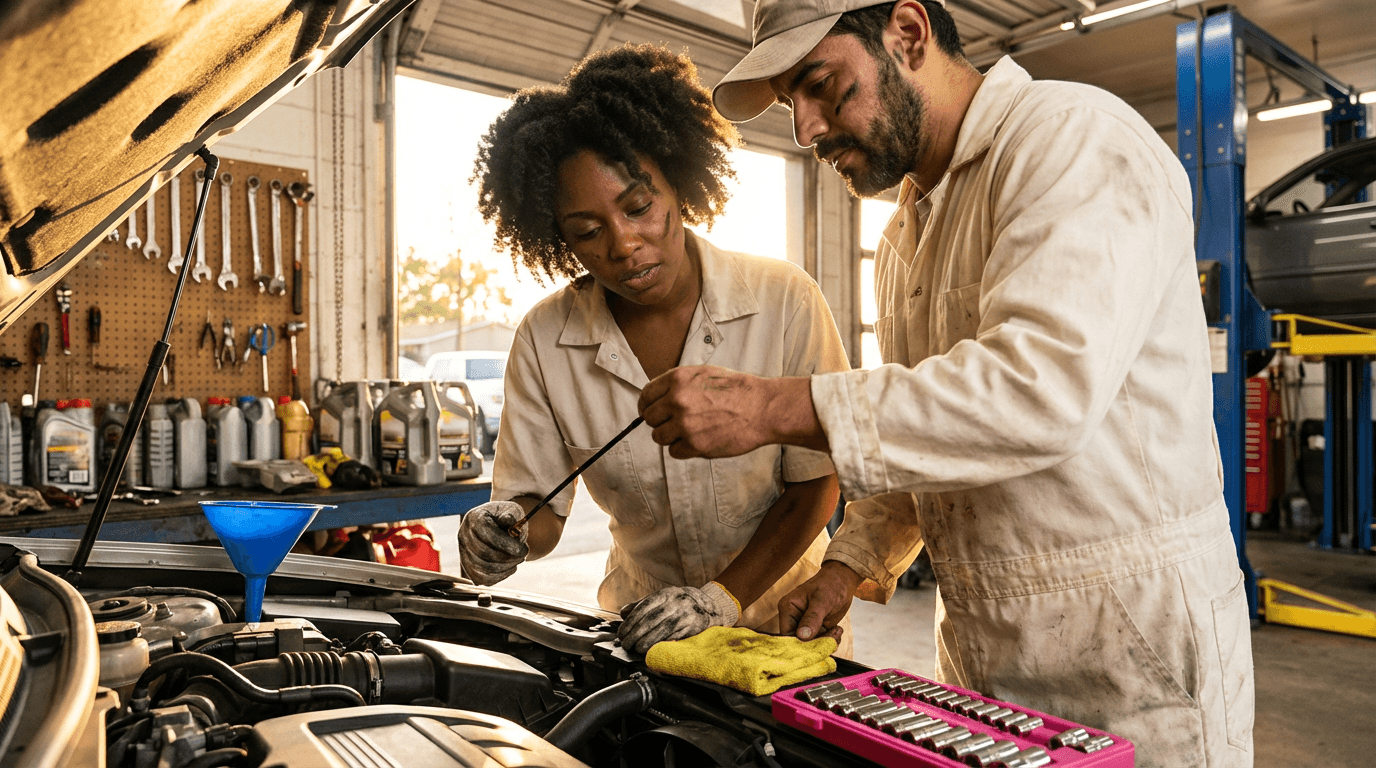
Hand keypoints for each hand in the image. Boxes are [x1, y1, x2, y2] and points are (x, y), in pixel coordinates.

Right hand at [458, 501, 528, 585]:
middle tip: (523, 554)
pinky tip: (510, 567)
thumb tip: (508, 520)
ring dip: (506, 567)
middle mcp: (464, 535)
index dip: (507, 544)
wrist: (498, 526)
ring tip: (518, 559)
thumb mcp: (512, 510)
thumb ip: (511, 515)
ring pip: (484, 569)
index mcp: (474, 518)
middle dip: (509, 557)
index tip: (524, 549)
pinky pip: (483, 579)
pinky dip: (500, 576)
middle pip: (484, 553)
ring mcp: (464, 553)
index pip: (486, 533)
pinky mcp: (469, 568)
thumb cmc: (506, 517)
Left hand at [618, 582, 739, 654]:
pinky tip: (653, 649)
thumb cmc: (680, 605)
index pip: (643, 608)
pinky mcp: (694, 626)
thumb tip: (623, 613)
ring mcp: (686, 614)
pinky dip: (663, 644)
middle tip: (626, 644)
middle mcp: (676, 602)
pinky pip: (675, 637)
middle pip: (651, 620)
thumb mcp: (662, 599)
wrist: (709, 607)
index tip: (622, 633)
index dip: (630, 622)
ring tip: (637, 649)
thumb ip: (641, 605)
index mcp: (666, 594)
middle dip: (635, 634)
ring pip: (662, 629)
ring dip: (647, 641)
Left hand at [638, 366, 782, 459]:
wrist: (761, 408)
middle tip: (676, 423)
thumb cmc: (737, 390)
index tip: (650, 412)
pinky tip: (699, 440)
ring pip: (659, 437)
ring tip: (690, 432)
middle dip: (661, 422)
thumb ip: (678, 384)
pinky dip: (684, 449)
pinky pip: (674, 452)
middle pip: (650, 418)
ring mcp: (685, 424)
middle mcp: (677, 400)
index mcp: (677, 380)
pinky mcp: (694, 445)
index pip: (646, 395)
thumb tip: (657, 399)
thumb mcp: (703, 374)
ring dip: (671, 437)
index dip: (646, 406)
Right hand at [778, 561, 863, 641]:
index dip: (799, 644)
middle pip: (799, 642)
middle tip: (832, 636)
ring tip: (837, 631)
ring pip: (810, 645)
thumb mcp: (822, 600)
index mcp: (788, 608)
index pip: (786, 634)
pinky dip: (829, 641)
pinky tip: (837, 630)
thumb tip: (802, 636)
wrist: (843, 581)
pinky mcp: (815, 629)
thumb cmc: (830, 585)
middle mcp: (793, 618)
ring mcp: (804, 625)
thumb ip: (812, 618)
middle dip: (816, 644)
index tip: (815, 647)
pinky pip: (819, 642)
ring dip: (825, 642)